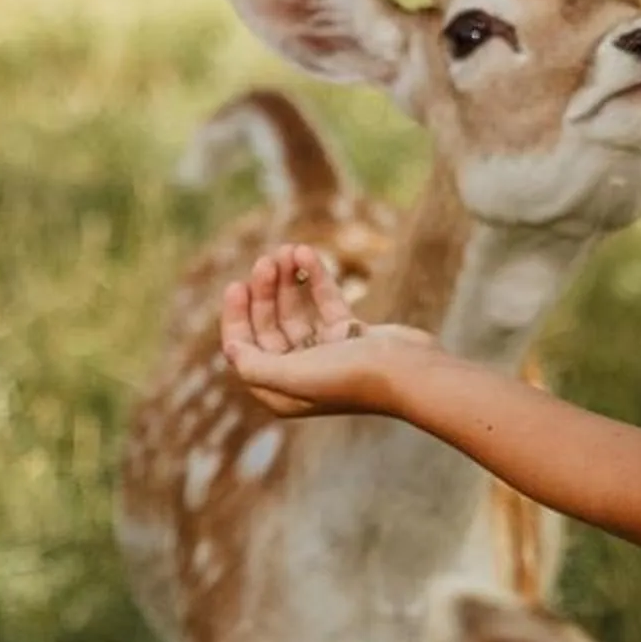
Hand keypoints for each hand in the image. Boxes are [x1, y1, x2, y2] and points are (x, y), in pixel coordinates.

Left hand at [219, 242, 437, 419]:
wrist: (410, 372)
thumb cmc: (351, 378)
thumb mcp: (293, 376)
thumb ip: (256, 366)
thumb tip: (230, 349)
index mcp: (281, 390)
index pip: (246, 350)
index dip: (237, 318)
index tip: (238, 285)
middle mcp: (301, 373)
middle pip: (270, 326)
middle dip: (266, 292)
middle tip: (267, 260)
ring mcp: (326, 352)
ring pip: (296, 310)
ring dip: (287, 280)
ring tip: (287, 250)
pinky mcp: (350, 333)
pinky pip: (324, 301)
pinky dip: (314, 278)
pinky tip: (306, 253)